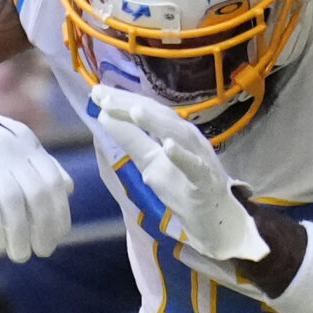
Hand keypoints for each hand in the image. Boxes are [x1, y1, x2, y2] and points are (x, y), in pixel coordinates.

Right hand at [0, 93, 72, 262]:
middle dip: (44, 227)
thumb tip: (67, 188)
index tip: (59, 234)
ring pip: (13, 203)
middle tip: (43, 250)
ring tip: (20, 255)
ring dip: (20, 235)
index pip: (53, 179)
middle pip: (36, 194)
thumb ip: (39, 162)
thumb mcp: (11, 143)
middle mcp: (8, 146)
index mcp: (23, 140)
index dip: (60, 210)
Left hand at [86, 84, 268, 263]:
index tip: (97, 93)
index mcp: (174, 133)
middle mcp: (188, 140)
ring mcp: (199, 158)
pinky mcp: (205, 182)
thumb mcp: (151, 162)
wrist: (216, 219)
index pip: (148, 111)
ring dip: (157, 123)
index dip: (123, 101)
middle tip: (104, 96)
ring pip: (179, 136)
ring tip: (134, 111)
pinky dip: (182, 156)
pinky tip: (168, 147)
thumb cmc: (184, 187)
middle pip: (160, 117)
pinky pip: (195, 167)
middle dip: (132, 105)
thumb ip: (133, 140)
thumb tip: (105, 116)